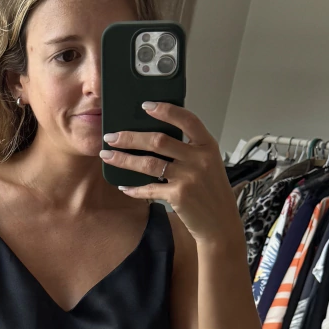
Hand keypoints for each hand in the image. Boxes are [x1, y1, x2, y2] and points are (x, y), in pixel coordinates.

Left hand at [100, 102, 243, 248]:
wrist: (220, 222)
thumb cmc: (212, 192)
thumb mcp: (208, 164)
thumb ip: (190, 150)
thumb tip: (157, 138)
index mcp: (207, 145)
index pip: (187, 120)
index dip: (166, 110)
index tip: (145, 106)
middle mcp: (199, 159)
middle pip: (159, 140)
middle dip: (130, 137)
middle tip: (112, 136)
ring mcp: (189, 177)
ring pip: (149, 163)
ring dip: (124, 159)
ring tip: (108, 155)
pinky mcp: (179, 195)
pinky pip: (149, 188)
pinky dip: (134, 188)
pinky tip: (123, 186)